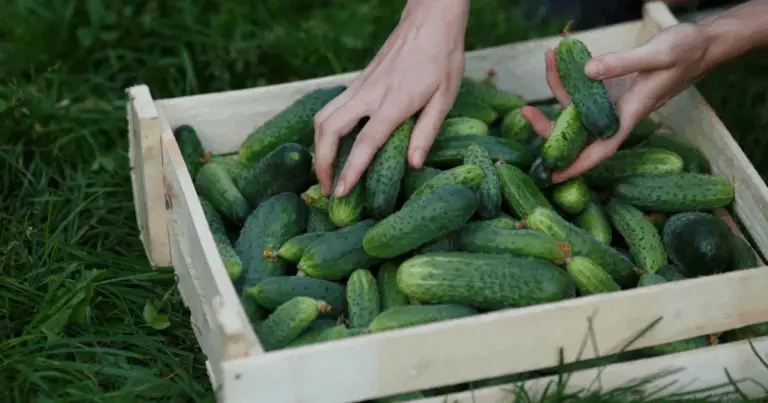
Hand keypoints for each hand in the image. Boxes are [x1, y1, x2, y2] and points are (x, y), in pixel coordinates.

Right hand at [313, 0, 469, 196]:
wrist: (429, 21)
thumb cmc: (442, 59)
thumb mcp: (445, 98)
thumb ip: (427, 132)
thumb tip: (413, 164)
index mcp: (395, 101)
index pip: (365, 142)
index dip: (350, 170)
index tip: (340, 192)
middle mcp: (370, 94)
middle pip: (329, 130)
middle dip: (322, 162)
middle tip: (328, 189)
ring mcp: (359, 86)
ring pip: (323, 117)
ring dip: (318, 147)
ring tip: (326, 171)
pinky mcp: (357, 83)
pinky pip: (331, 109)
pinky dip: (325, 131)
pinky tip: (333, 146)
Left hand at [522, 23, 712, 182]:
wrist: (701, 45)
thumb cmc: (686, 53)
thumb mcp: (658, 55)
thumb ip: (621, 63)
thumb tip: (585, 73)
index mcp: (630, 115)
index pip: (600, 150)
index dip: (577, 165)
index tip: (554, 176)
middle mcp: (616, 114)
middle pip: (577, 130)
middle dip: (548, 124)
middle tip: (524, 111)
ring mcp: (611, 101)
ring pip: (575, 106)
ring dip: (557, 86)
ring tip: (550, 56)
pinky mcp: (610, 88)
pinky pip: (581, 88)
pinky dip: (569, 74)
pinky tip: (560, 55)